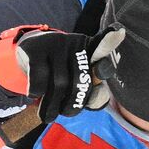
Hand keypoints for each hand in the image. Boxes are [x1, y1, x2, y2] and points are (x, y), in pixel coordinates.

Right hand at [0, 24, 124, 119]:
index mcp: (90, 49)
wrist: (28, 51)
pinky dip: (37, 94)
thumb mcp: (77, 81)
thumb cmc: (60, 71)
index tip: (119, 32)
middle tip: (67, 114)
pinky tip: (35, 95)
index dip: (109, 42)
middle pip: (80, 79)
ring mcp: (55, 43)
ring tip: (48, 116)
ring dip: (53, 106)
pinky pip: (39, 80)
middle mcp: (75, 42)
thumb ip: (92, 94)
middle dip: (74, 103)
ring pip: (60, 83)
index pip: (102, 49)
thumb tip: (101, 99)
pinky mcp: (35, 48)